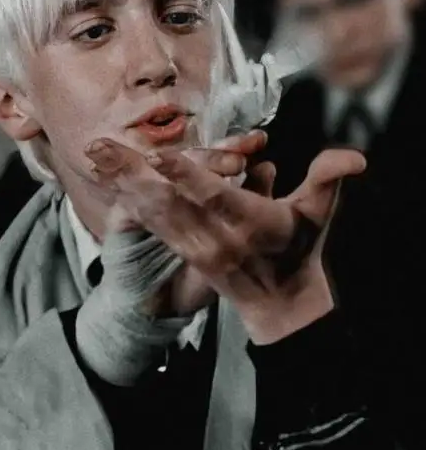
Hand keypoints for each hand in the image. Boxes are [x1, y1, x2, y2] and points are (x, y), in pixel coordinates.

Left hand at [87, 138, 365, 340]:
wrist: (281, 303)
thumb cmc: (299, 250)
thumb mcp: (318, 214)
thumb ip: (329, 180)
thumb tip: (355, 159)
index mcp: (252, 225)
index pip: (216, 198)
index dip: (188, 177)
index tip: (159, 155)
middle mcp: (218, 238)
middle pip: (169, 202)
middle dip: (132, 173)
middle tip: (99, 145)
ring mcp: (196, 248)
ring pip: (154, 211)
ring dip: (123, 182)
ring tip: (95, 155)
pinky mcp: (185, 251)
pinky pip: (153, 223)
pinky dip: (130, 199)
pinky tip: (110, 180)